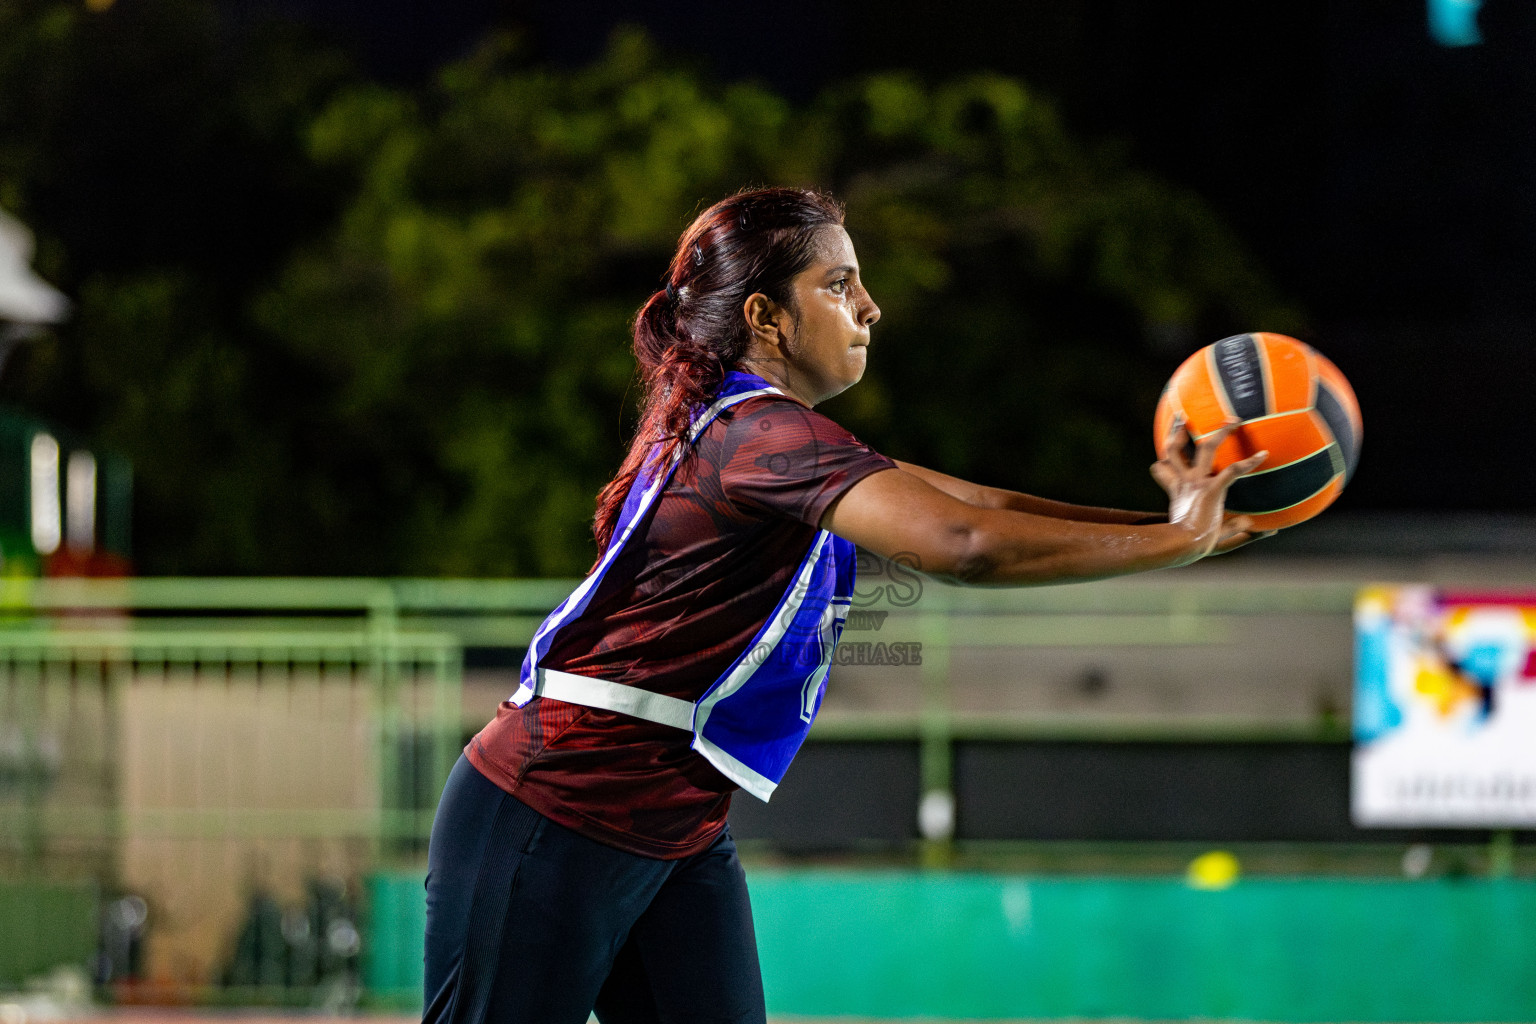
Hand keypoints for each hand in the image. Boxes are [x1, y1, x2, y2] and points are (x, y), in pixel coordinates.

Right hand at [1149, 419, 1267, 560]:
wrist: (1185, 546)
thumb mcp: (1213, 536)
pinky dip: (1249, 463)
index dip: (1162, 461)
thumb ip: (1235, 529)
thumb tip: (1259, 527)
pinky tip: (1263, 455)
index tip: (1165, 457)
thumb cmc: (1195, 545)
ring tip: (1234, 420)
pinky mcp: (1211, 489)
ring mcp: (1197, 483)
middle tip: (1184, 418)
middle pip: (1173, 449)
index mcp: (1178, 491)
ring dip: (1221, 432)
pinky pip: (1232, 470)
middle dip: (1177, 431)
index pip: (1162, 470)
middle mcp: (1185, 482)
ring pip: (1206, 448)